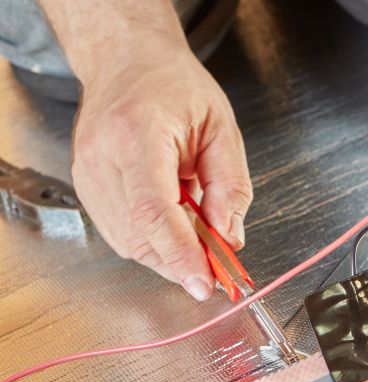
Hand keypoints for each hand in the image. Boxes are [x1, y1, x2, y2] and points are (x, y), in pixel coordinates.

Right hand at [71, 47, 251, 300]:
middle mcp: (102, 157)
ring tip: (199, 232)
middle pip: (140, 236)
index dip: (181, 255)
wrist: (128, 62)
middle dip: (183, 260)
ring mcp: (87, 174)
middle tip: (219, 266)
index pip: (153, 211)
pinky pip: (122, 233)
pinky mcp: (87, 187)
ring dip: (170, 253)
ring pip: (130, 242)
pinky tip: (175, 224)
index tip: (205, 283)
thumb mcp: (222, 129)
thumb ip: (229, 187)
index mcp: (138, 134)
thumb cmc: (174, 86)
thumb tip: (229, 238)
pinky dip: (154, 240)